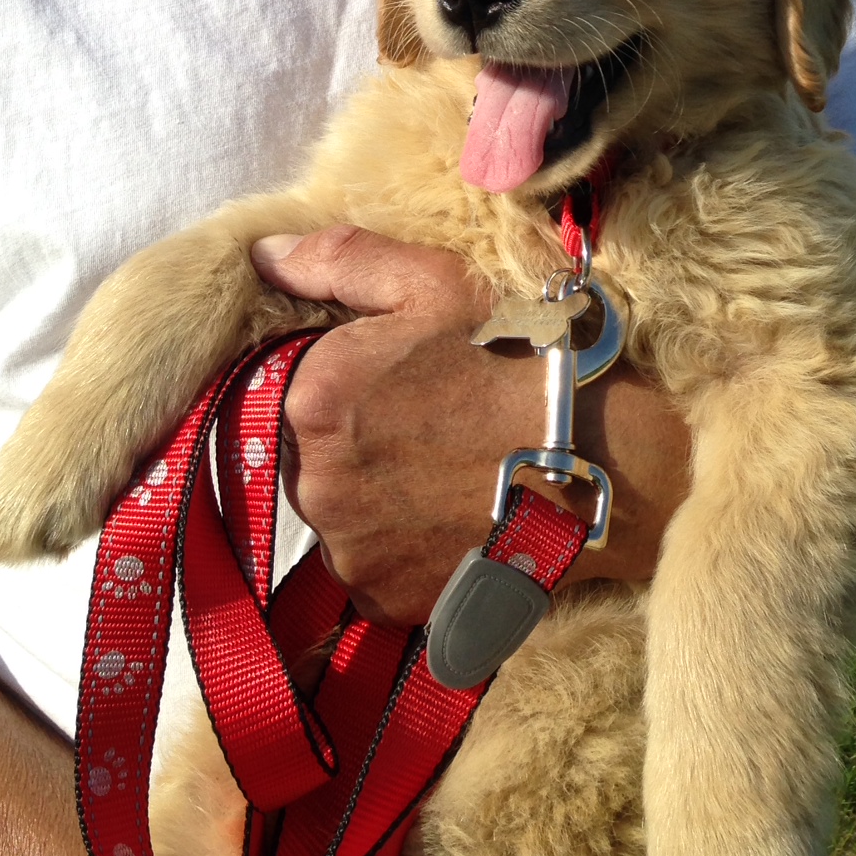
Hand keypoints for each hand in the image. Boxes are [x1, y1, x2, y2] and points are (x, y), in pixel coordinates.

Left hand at [252, 227, 690, 625]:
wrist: (591, 454)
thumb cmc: (513, 354)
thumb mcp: (432, 281)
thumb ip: (338, 260)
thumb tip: (263, 253)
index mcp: (314, 401)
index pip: (291, 395)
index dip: (340, 387)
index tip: (392, 382)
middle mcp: (315, 485)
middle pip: (309, 461)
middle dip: (352, 445)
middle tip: (425, 426)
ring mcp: (350, 552)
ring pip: (340, 520)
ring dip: (374, 501)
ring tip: (442, 475)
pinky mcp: (386, 601)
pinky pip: (373, 572)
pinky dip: (401, 550)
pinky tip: (449, 518)